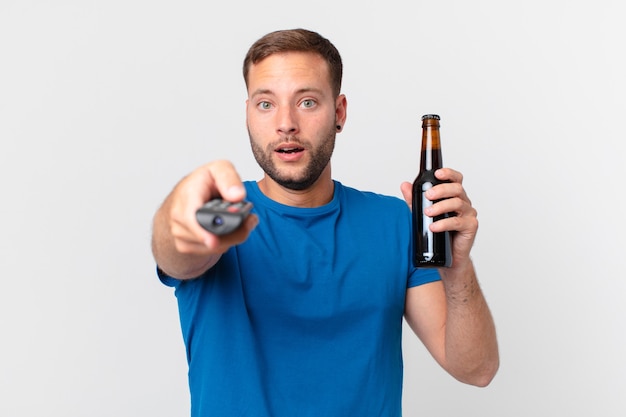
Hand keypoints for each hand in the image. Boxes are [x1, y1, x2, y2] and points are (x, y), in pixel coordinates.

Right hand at [152, 160, 257, 277]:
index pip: (191, 215)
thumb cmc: (205, 182)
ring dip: (232, 237)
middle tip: (250, 221)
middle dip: (232, 233)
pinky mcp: (185, 245)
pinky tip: (227, 231)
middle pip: (207, 236)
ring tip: (241, 222)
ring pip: (213, 246)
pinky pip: (210, 252)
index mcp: (188, 193)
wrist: (188, 196)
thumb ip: (229, 178)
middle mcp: (179, 215)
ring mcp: (179, 232)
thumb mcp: (219, 168)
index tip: (214, 241)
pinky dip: (224, 243)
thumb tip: (237, 196)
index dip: (201, 230)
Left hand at [401, 168, 477, 267]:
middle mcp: (463, 202)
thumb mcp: (423, 213)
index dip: (448, 173)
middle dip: (441, 189)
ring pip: (457, 203)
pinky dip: (444, 224)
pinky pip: (457, 222)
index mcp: (454, 196)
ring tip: (427, 212)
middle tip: (428, 195)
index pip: (456, 179)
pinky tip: (434, 227)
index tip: (437, 173)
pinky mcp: (471, 226)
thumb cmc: (439, 233)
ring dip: (440, 206)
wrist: (450, 257)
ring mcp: (468, 214)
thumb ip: (414, 200)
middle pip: (457, 189)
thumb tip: (404, 185)